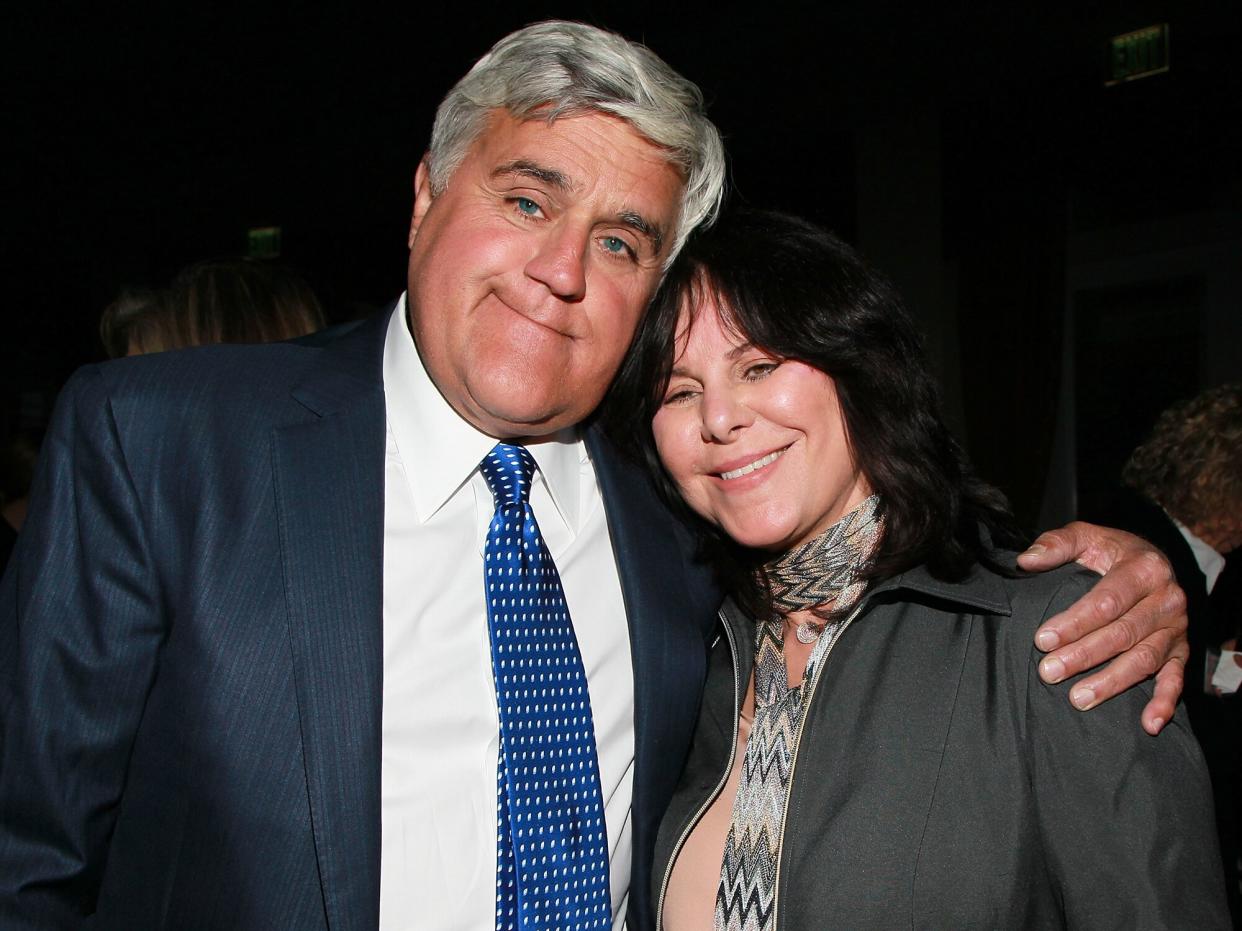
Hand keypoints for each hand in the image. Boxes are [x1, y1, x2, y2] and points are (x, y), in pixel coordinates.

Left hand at [1017, 521, 1187, 734]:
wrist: (1153, 562)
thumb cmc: (1112, 553)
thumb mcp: (1087, 537)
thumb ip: (1057, 544)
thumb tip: (1026, 560)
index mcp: (1144, 569)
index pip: (1106, 601)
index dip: (1074, 622)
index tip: (1042, 639)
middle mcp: (1167, 600)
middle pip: (1122, 634)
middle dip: (1083, 656)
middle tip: (1049, 672)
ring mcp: (1176, 629)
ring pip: (1143, 660)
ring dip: (1111, 683)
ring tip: (1077, 698)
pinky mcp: (1181, 651)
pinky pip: (1175, 680)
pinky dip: (1164, 703)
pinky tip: (1148, 724)